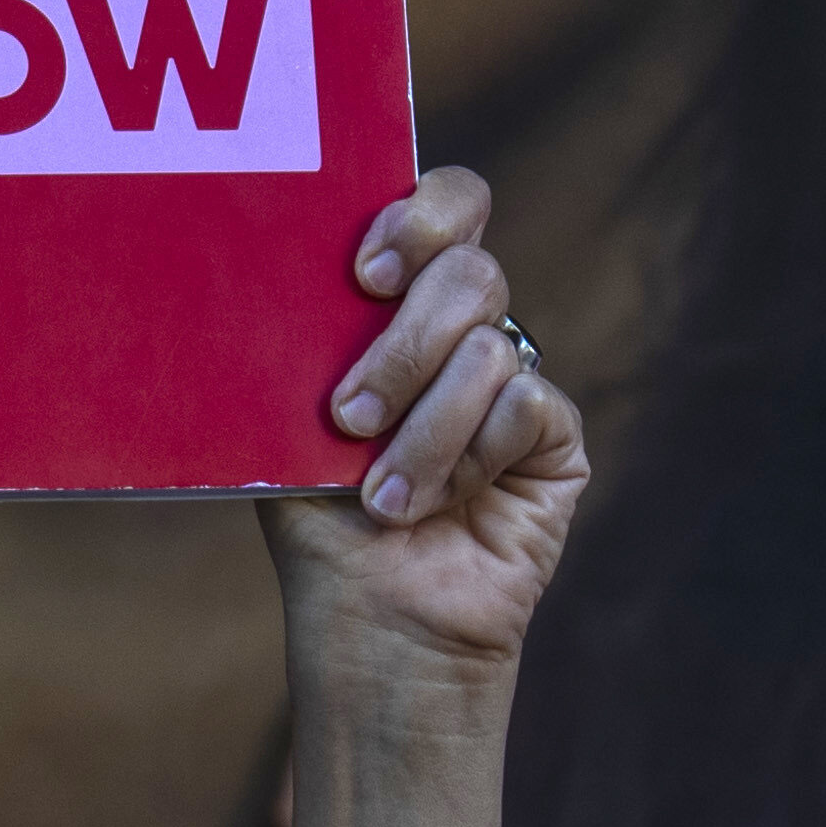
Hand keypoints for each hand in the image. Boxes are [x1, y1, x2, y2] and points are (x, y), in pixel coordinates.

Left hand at [261, 167, 589, 675]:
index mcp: (402, 304)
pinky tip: (440, 506)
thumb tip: (269, 269)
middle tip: (347, 415)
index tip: (364, 276)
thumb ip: (304, 340)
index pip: (447, 206)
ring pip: (488, 347)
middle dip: (399, 347)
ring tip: (380, 497)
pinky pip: (525, 405)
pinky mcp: (556, 439)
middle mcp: (466, 331)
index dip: (420, 217)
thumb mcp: (289, 419)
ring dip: (421, 432)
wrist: (370, 619)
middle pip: (470, 269)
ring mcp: (516, 381)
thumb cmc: (318, 520)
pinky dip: (468, 461)